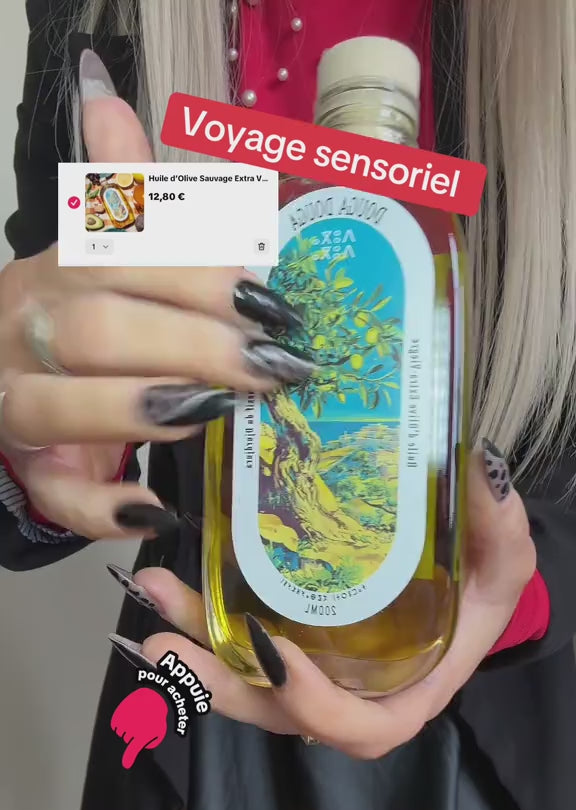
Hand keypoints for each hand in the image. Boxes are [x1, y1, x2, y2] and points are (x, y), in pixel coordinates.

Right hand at [0, 50, 309, 539]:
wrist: (12, 379)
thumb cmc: (80, 316)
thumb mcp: (99, 250)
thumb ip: (117, 189)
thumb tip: (108, 93)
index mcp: (60, 269)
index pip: (123, 258)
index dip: (199, 276)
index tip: (275, 303)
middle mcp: (33, 330)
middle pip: (101, 330)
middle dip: (194, 345)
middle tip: (275, 367)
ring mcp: (22, 402)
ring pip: (61, 406)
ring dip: (140, 408)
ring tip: (214, 414)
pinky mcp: (33, 466)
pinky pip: (56, 493)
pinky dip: (103, 506)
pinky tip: (153, 510)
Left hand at [108, 448, 535, 758]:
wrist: (456, 585)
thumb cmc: (479, 585)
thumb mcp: (502, 562)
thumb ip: (499, 526)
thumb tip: (482, 466)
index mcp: (401, 695)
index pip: (357, 727)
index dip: (313, 705)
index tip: (278, 654)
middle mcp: (345, 693)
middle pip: (276, 712)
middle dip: (217, 683)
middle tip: (164, 642)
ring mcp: (309, 671)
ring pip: (243, 682)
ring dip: (190, 650)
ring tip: (151, 605)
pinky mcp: (284, 640)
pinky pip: (235, 649)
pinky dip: (197, 624)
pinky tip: (167, 586)